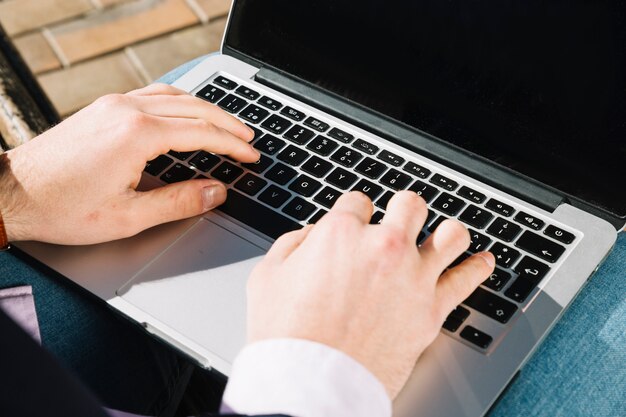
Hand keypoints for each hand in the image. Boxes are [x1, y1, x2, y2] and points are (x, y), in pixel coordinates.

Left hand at [0, 84, 258, 243]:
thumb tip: (216, 192)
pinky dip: (180, 103)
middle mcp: (126, 110)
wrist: (12, 193)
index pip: (201, 132)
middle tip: (249, 138)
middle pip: (193, 108)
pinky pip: (153, 95)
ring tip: (226, 124)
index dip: (232, 145)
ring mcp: (113, 105)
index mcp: (136, 134)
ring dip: (205, 109)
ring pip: (174, 96)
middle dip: (227, 124)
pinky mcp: (104, 108)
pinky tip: (186, 112)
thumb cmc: (63, 207)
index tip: (251, 155)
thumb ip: (179, 202)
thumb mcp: (128, 217)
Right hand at [247, 191, 494, 398]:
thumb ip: (294, 242)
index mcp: (342, 233)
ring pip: (450, 234)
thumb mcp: (268, 276)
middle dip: (403, 210)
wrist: (311, 382)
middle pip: (410, 205)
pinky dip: (478, 267)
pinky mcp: (431, 309)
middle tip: (400, 220)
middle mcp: (383, 246)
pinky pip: (467, 279)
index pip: (359, 201)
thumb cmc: (286, 334)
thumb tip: (315, 234)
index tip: (356, 222)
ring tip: (445, 236)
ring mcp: (413, 276)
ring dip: (446, 232)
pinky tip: (483, 262)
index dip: (355, 212)